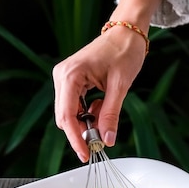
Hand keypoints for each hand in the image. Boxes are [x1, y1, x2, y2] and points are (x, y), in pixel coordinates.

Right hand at [52, 0, 161, 161]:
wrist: (125, 34)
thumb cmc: (123, 51)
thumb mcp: (121, 86)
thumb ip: (111, 114)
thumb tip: (107, 139)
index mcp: (71, 75)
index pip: (66, 116)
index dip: (75, 138)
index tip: (86, 154)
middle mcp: (62, 76)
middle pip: (65, 117)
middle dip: (83, 131)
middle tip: (103, 138)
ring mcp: (64, 78)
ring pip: (70, 114)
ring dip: (87, 121)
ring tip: (106, 111)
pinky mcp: (71, 81)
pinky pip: (75, 106)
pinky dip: (88, 113)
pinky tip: (101, 105)